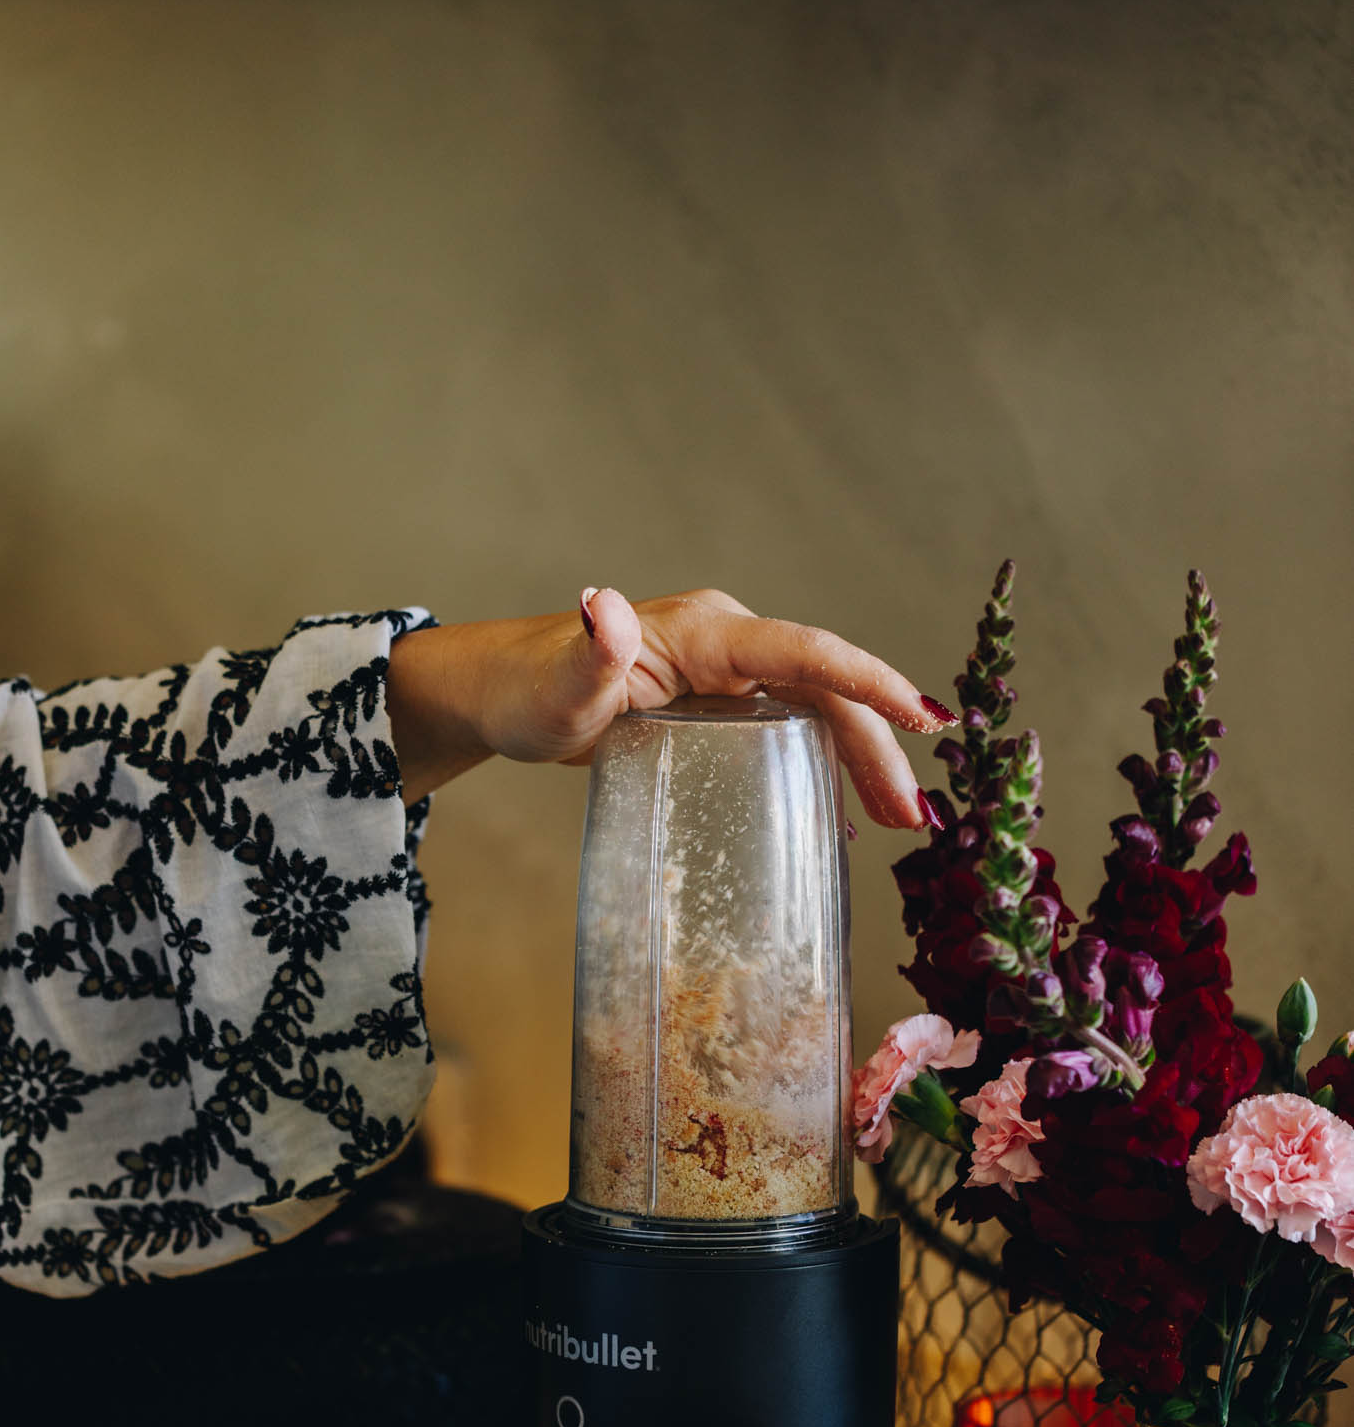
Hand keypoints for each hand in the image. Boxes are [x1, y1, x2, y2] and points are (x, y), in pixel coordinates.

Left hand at [385, 586, 954, 826]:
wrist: (503, 693)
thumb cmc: (527, 690)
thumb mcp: (559, 686)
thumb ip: (589, 653)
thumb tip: (599, 603)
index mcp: (708, 634)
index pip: (806, 654)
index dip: (869, 682)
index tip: (923, 716)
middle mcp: (729, 645)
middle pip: (824, 690)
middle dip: (877, 745)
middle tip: (911, 815)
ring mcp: (726, 673)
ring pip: (815, 710)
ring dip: (861, 759)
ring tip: (897, 822)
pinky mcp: (718, 703)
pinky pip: (789, 727)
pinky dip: (823, 764)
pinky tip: (841, 814)